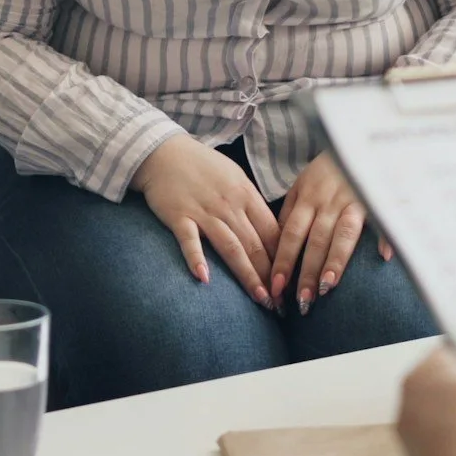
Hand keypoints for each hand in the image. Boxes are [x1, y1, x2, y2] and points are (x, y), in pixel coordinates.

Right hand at [134, 134, 281, 306]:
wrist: (164, 151)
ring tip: (261, 299)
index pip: (272, 233)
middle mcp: (229, 205)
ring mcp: (204, 212)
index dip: (285, 260)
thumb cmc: (202, 167)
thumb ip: (251, 205)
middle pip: (256, 245)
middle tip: (282, 304)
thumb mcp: (235, 178)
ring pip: (232, 248)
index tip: (291, 283)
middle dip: (272, 277)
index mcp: (246, 195)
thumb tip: (271, 233)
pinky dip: (197, 259)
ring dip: (248, 276)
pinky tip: (204, 278)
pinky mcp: (179, 216)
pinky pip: (190, 241)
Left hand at [268, 152, 393, 314]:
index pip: (290, 234)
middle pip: (314, 240)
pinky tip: (386, 257)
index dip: (283, 262)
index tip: (275, 287)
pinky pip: (382, 217)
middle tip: (300, 301)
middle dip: (305, 272)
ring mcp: (352, 199)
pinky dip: (385, 236)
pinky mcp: (376, 197)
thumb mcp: (302, 185)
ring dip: (334, 262)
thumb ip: (291, 212)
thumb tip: (276, 244)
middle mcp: (327, 200)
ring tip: (326, 287)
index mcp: (306, 197)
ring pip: (342, 234)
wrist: (355, 137)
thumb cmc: (326, 168)